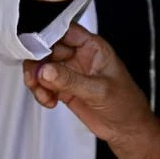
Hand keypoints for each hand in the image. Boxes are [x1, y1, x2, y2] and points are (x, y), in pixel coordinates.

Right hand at [23, 24, 156, 144]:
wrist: (126, 128)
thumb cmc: (125, 103)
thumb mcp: (99, 90)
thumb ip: (71, 80)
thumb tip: (45, 71)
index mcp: (93, 46)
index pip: (65, 30)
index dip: (46, 35)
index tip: (32, 48)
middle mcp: (80, 55)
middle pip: (47, 47)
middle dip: (37, 62)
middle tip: (35, 78)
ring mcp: (71, 71)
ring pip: (42, 66)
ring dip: (36, 79)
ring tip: (44, 94)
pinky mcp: (64, 87)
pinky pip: (43, 83)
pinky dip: (40, 92)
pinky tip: (50, 102)